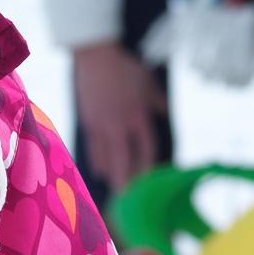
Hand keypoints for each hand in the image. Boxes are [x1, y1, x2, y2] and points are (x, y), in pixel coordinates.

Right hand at [73, 43, 166, 190]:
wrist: (96, 56)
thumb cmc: (125, 67)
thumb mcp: (147, 81)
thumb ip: (157, 99)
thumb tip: (165, 111)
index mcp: (139, 116)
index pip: (147, 149)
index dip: (149, 166)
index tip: (150, 180)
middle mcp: (121, 125)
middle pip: (124, 160)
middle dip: (127, 181)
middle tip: (128, 197)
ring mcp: (102, 125)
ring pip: (107, 157)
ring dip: (112, 174)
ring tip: (116, 187)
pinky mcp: (88, 122)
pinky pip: (93, 148)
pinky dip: (98, 161)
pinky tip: (100, 170)